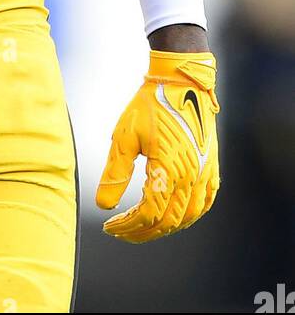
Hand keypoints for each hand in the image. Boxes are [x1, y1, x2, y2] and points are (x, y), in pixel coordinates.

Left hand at [96, 50, 219, 242]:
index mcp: (169, 169)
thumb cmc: (150, 105)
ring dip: (166, 228)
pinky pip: (205, 202)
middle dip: (143, 232)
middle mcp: (192, 176)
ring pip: (189, 216)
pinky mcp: (212, 166)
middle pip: (169, 221)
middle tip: (122, 231)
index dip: (128, 226)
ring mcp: (205, 173)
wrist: (181, 82)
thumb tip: (103, 204)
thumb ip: (115, 173)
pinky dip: (189, 216)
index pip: (149, 214)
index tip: (110, 225)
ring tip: (143, 228)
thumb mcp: (125, 136)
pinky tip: (175, 215)